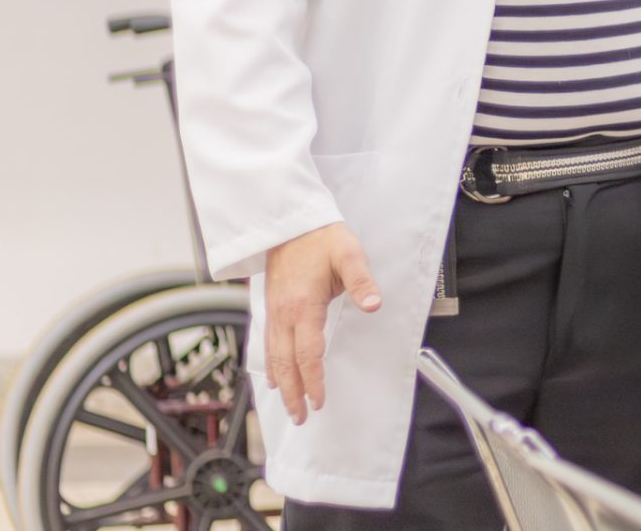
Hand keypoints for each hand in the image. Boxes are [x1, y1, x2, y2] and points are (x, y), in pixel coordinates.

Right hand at [264, 222, 380, 423]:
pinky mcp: (271, 307)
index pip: (308, 354)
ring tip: (288, 405)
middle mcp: (283, 314)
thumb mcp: (349, 254)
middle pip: (285, 363)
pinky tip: (272, 376)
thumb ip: (361, 281)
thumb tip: (373, 305)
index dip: (313, 380)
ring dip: (280, 383)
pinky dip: (269, 364)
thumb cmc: (321, 237)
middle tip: (300, 417)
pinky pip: (266, 343)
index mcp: (303, 306)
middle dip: (293, 392)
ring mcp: (274, 311)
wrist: (289, 223)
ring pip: (272, 356)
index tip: (319, 401)